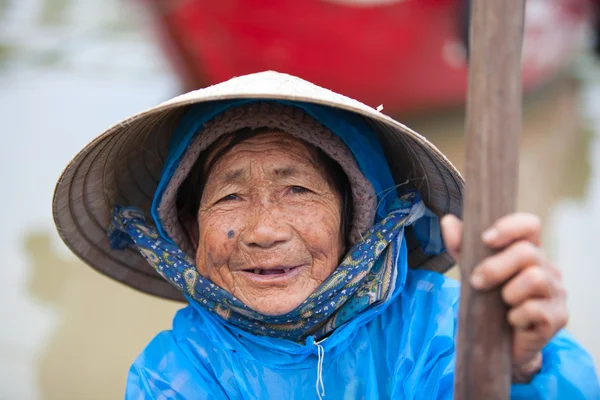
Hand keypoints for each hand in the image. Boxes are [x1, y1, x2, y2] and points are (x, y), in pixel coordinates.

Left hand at [441, 213, 567, 382]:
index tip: (486, 239)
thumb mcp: (472, 270)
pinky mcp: (558, 317)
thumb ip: (461, 247)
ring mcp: (556, 292)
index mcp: (528, 250)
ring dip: (509, 293)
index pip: (530, 225)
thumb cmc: (489, 302)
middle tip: (476, 281)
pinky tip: (511, 321)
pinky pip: (536, 310)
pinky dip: (517, 316)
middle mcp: (548, 267)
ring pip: (536, 279)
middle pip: (527, 252)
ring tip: (501, 303)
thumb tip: (448, 221)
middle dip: (495, 267)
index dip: (510, 227)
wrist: (500, 344)